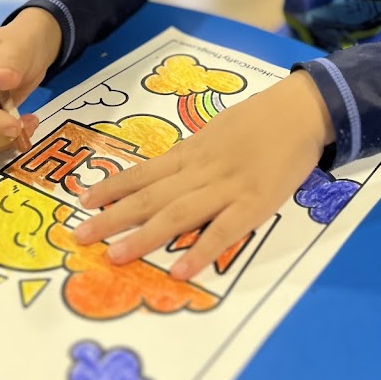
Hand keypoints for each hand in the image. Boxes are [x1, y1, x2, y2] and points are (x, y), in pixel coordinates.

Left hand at [73, 71, 334, 280]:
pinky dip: (201, 249)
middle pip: (150, 196)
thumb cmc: (260, 120)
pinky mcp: (255, 202)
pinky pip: (224, 230)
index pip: (143, 172)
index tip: (82, 201)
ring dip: (144, 236)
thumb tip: (166, 171)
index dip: (112, 188)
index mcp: (191, 152)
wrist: (301, 109)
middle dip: (113, 217)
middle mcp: (200, 170)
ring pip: (178, 213)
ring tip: (114, 256)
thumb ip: (194, 154)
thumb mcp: (217, 131)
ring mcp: (227, 187)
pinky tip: (180, 270)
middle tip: (79, 236)